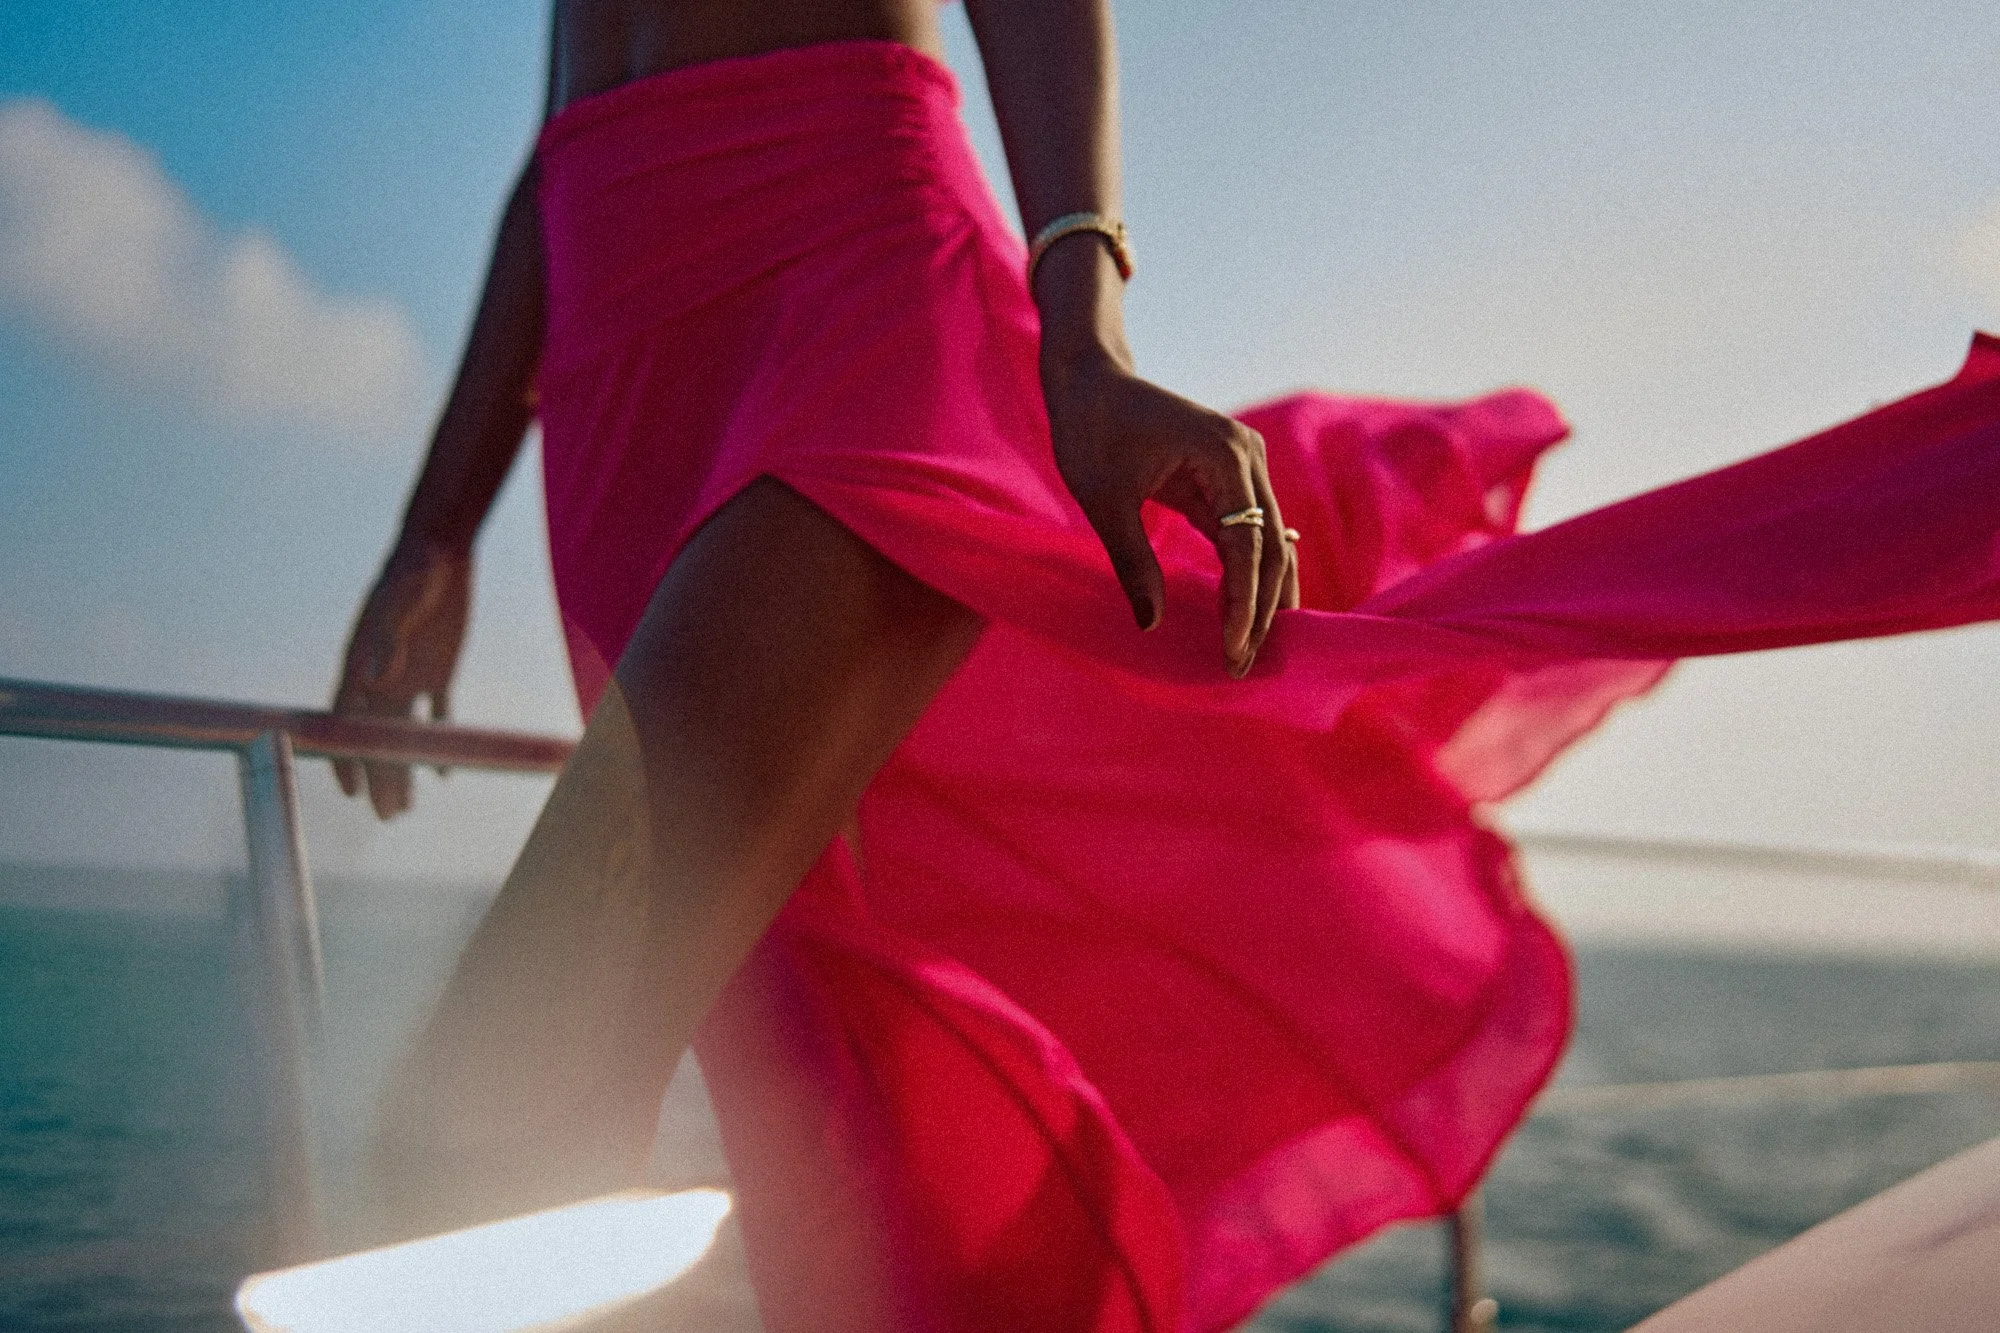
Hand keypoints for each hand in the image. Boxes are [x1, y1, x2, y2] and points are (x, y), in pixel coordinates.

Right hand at [330, 540, 471, 817]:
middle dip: (380, 778)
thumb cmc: (413, 575)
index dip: (346, 756)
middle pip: (377, 738)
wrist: (442, 553)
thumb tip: (378, 679)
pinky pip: (439, 715)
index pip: (347, 721)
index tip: (347, 790)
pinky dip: (441, 744)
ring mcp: (408, 677)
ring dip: (406, 771)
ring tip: (403, 810)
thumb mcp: (401, 606)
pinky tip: (442, 776)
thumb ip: (389, 642)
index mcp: (360, 665)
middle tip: (385, 818)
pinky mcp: (438, 672)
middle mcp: (380, 678)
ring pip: (404, 735)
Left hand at [1044, 349, 1299, 675]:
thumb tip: (1151, 623)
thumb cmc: (1091, 430)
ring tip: (1249, 651)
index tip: (1232, 651)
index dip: (1244, 604)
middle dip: (1261, 611)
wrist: (1090, 378)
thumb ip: (1131, 559)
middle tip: (1242, 667)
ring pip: (1270, 543)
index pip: (1248, 544)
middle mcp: (1248, 458)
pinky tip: (1244, 615)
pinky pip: (1248, 533)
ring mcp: (1244, 466)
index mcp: (1224, 456)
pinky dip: (1247, 574)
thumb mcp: (1103, 499)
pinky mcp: (1229, 477)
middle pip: (1272, 548)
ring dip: (1263, 597)